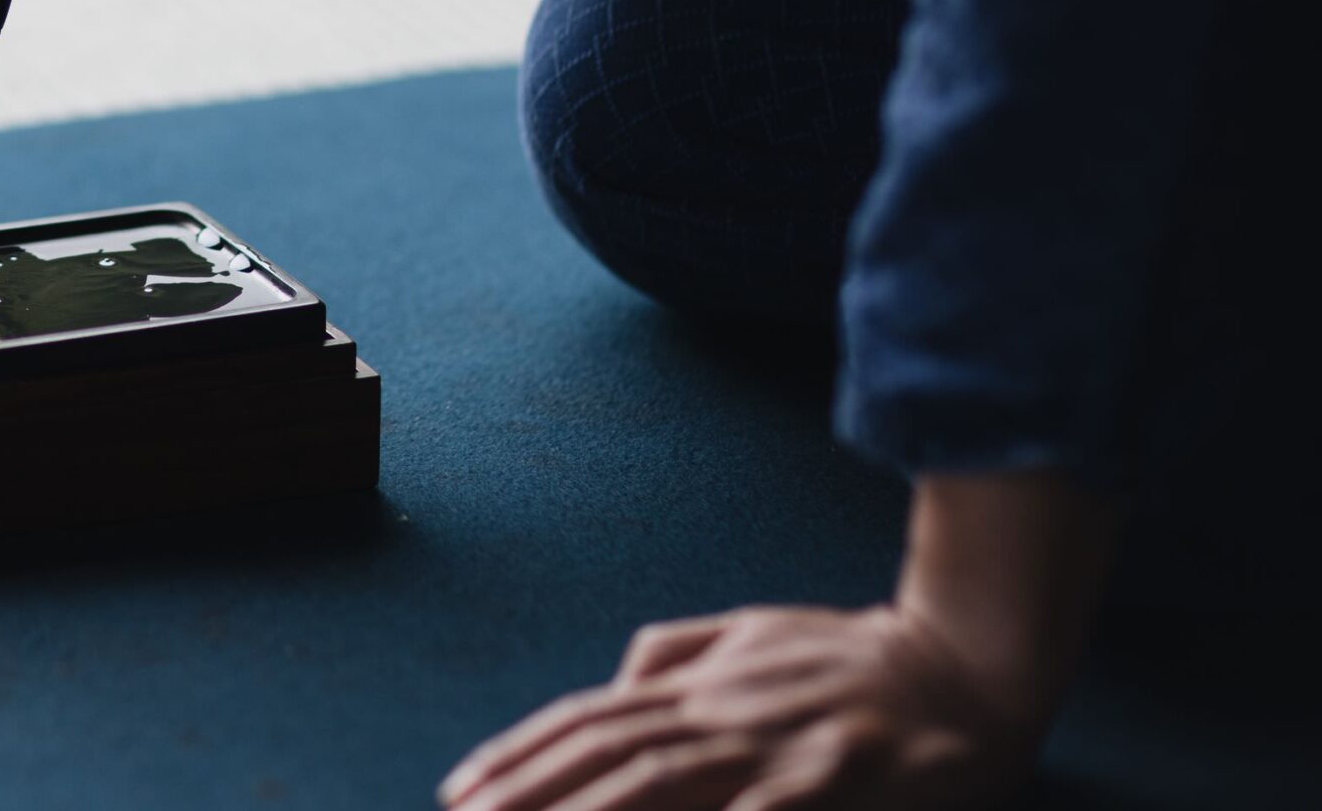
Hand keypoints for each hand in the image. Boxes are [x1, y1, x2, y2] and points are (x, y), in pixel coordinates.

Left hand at [436, 604, 1038, 810]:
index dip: (521, 751)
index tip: (461, 786)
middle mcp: (723, 711)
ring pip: (661, 780)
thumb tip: (613, 680)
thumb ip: (677, 653)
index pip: (588, 717)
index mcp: (701, 682)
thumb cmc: (852, 656)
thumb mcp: (751, 633)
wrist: (963, 660)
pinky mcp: (831, 780)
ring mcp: (775, 746)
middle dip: (528, 787)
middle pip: (606, 750)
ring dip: (589, 809)